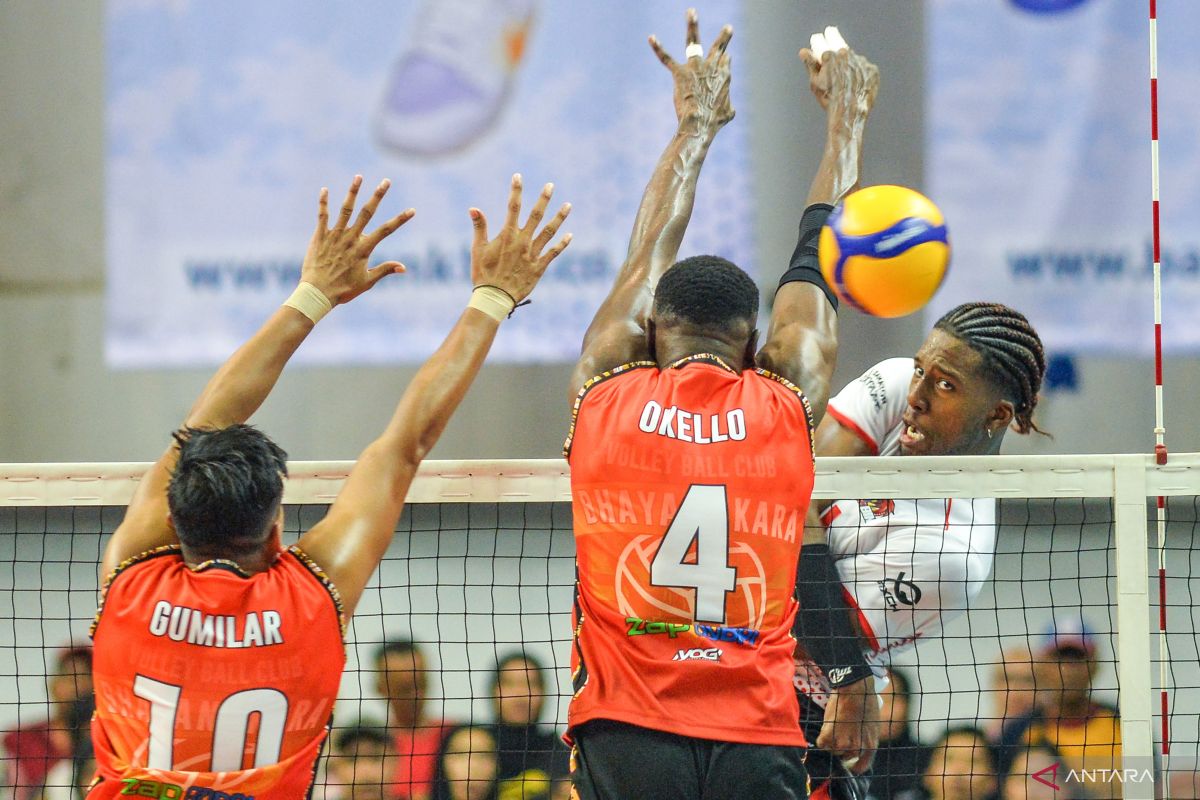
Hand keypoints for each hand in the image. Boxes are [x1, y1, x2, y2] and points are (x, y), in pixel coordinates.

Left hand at [301, 175, 413, 305]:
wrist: (318, 293)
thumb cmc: (343, 289)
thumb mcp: (367, 281)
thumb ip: (385, 270)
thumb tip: (404, 268)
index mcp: (364, 249)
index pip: (386, 230)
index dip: (400, 220)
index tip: (412, 210)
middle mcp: (350, 239)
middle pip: (367, 213)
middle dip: (378, 195)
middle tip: (386, 181)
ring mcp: (335, 236)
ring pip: (345, 209)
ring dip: (353, 192)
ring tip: (359, 176)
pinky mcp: (320, 236)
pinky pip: (322, 216)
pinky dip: (323, 202)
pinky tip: (325, 189)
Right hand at [469, 174, 571, 302]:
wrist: (494, 298)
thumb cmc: (483, 273)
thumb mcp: (478, 249)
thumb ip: (479, 227)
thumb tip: (474, 208)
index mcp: (507, 236)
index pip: (512, 207)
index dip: (516, 191)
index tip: (518, 176)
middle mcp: (522, 242)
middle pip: (535, 216)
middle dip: (543, 199)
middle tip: (550, 185)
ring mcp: (533, 254)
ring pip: (549, 232)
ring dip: (559, 218)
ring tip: (568, 205)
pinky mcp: (539, 267)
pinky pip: (553, 253)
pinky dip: (562, 244)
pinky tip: (570, 235)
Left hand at [649, 8, 734, 131]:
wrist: (699, 123)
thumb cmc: (714, 122)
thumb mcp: (728, 114)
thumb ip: (729, 108)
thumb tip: (730, 111)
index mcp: (725, 76)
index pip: (725, 61)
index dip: (724, 61)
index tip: (724, 60)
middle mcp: (711, 67)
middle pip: (718, 48)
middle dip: (724, 37)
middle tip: (728, 28)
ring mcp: (695, 67)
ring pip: (693, 41)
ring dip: (692, 25)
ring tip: (691, 12)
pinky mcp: (679, 72)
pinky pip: (666, 58)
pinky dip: (658, 48)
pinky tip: (651, 38)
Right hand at [798, 40, 878, 123]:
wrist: (849, 113)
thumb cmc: (829, 99)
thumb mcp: (815, 83)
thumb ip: (810, 64)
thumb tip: (803, 51)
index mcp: (830, 55)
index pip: (824, 41)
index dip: (820, 41)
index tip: (818, 38)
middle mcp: (847, 54)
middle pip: (840, 48)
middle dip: (836, 54)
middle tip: (835, 63)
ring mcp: (861, 61)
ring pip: (854, 59)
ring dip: (849, 65)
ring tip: (845, 81)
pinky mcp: (872, 70)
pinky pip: (865, 69)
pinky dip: (861, 74)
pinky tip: (855, 85)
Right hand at [818, 677, 880, 774]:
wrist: (855, 688)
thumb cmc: (865, 701)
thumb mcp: (872, 723)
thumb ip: (866, 737)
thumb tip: (857, 745)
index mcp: (871, 745)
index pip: (861, 766)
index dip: (853, 765)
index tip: (848, 762)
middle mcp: (858, 747)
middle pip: (845, 756)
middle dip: (841, 747)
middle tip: (839, 735)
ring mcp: (843, 742)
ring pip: (833, 750)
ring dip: (831, 741)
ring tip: (834, 728)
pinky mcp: (830, 734)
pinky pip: (822, 743)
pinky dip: (822, 737)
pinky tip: (826, 729)